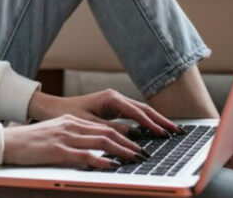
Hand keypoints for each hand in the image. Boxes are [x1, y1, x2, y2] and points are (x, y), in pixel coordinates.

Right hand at [2, 114, 146, 168]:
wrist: (8, 142)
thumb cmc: (30, 142)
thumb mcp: (55, 134)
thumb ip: (74, 137)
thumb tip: (94, 148)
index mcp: (71, 121)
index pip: (104, 127)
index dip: (124, 136)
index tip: (137, 144)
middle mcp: (71, 126)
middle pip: (107, 133)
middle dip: (129, 143)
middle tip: (144, 153)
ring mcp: (65, 137)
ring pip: (100, 141)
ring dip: (121, 151)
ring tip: (135, 158)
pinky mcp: (57, 150)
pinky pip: (84, 155)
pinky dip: (101, 160)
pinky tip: (112, 165)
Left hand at [27, 89, 181, 136]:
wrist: (55, 108)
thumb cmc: (69, 114)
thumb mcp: (89, 124)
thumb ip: (111, 129)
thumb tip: (132, 135)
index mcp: (111, 98)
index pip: (137, 112)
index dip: (151, 124)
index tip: (163, 133)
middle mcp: (116, 97)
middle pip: (144, 109)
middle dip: (161, 120)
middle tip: (177, 131)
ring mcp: (116, 101)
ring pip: (141, 111)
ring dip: (156, 120)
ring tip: (172, 130)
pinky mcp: (114, 107)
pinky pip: (135, 114)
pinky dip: (146, 121)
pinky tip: (155, 129)